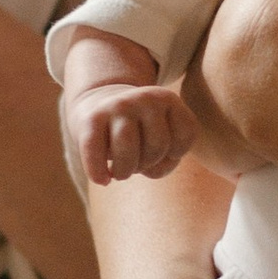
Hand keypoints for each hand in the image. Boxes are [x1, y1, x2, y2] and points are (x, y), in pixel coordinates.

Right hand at [73, 78, 197, 184]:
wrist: (98, 104)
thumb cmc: (138, 133)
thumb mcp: (161, 141)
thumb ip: (166, 164)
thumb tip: (147, 170)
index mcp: (168, 100)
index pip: (186, 135)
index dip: (176, 154)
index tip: (162, 152)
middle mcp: (145, 98)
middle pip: (157, 146)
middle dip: (148, 164)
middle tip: (136, 162)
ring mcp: (118, 106)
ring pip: (127, 151)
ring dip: (125, 171)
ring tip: (120, 172)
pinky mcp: (91, 118)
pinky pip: (95, 152)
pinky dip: (98, 172)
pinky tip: (103, 180)